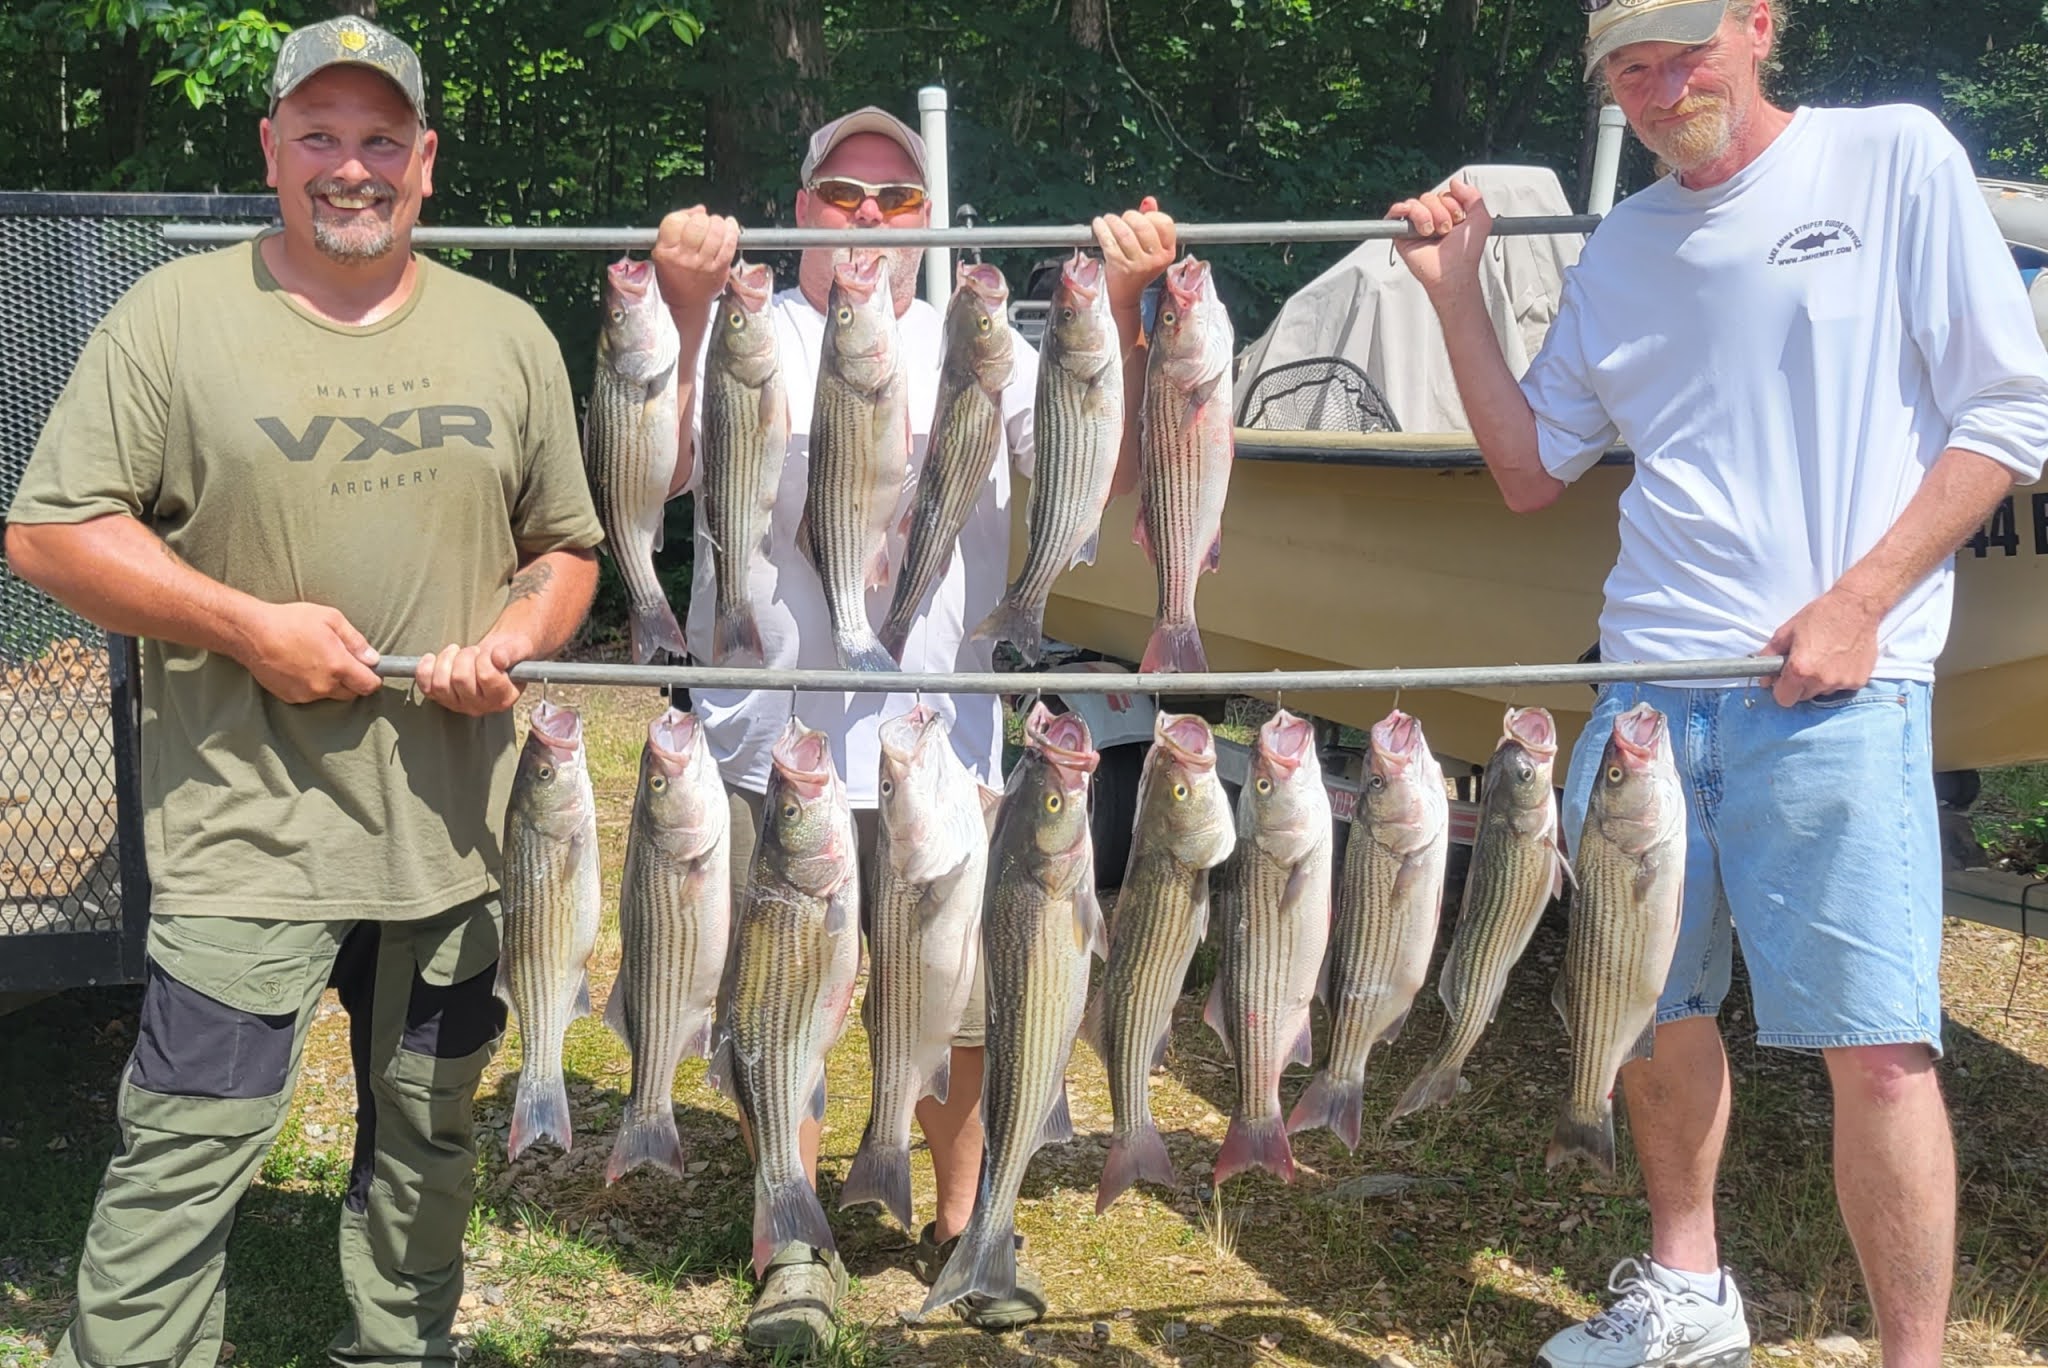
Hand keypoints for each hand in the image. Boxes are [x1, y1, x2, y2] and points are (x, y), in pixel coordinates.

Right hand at [240, 602, 381, 703]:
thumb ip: (356, 641)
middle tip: (341, 659)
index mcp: (338, 665)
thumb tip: (373, 659)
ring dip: (331, 682)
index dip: (373, 678)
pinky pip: (311, 695)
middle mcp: (324, 685)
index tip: (370, 669)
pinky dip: (311, 685)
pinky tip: (300, 666)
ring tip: (315, 659)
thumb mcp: (331, 619)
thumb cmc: (291, 621)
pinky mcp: (291, 697)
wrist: (252, 633)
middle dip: (352, 680)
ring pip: (330, 694)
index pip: (368, 685)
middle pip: (351, 693)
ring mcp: (306, 694)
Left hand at [414, 633, 531, 715]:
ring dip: (446, 660)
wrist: (495, 657)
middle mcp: (481, 707)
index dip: (484, 658)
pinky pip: (426, 687)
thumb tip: (499, 658)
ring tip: (457, 652)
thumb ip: (513, 652)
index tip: (490, 653)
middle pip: (460, 679)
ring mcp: (459, 705)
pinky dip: (425, 670)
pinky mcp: (442, 699)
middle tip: (474, 651)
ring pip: (441, 684)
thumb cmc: (508, 653)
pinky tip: (432, 658)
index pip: (487, 677)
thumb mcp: (520, 648)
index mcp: (503, 697)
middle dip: (465, 656)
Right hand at [652, 205, 740, 314]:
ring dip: (719, 222)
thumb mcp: (665, 250)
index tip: (690, 219)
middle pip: (697, 225)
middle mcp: (683, 258)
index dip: (685, 216)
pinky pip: (729, 245)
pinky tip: (730, 226)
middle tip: (706, 221)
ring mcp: (702, 264)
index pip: (675, 221)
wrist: (686, 302)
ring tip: (718, 223)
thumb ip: (678, 226)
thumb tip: (700, 209)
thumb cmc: (675, 273)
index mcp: (665, 251)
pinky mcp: (719, 269)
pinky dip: (732, 232)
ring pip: (715, 233)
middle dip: (704, 218)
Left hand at [1093, 196, 1176, 313]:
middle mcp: (1156, 260)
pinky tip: (1098, 224)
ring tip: (1107, 220)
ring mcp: (1139, 265)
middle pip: (1143, 226)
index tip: (1139, 217)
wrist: (1126, 296)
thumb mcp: (1149, 249)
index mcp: (1167, 253)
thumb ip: (1151, 223)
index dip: (1151, 215)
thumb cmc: (1137, 268)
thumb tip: (1149, 200)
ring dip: (1113, 221)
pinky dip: (1102, 230)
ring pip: (1125, 233)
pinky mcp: (1121, 268)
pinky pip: (1110, 243)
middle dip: (1129, 216)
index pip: (1165, 223)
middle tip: (1119, 218)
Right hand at [1388, 179, 1492, 299]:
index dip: (1452, 204)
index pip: (1444, 194)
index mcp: (1447, 214)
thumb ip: (1473, 196)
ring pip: (1415, 202)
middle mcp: (1431, 219)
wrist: (1453, 273)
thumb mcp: (1480, 219)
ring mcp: (1415, 226)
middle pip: (1429, 196)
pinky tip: (1417, 225)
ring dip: (1426, 216)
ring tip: (1432, 233)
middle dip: (1441, 211)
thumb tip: (1455, 182)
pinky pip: (1396, 211)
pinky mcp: (1401, 234)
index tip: (1459, 221)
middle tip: (1446, 230)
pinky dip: (1404, 211)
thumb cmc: (1465, 253)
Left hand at [1761, 588, 1882, 705]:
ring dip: (1820, 681)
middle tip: (1805, 663)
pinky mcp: (1859, 680)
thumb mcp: (1786, 632)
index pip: (1784, 699)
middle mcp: (1822, 680)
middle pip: (1803, 696)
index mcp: (1800, 669)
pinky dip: (1838, 677)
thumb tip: (1763, 678)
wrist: (1856, 606)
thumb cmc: (1820, 615)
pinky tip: (1840, 659)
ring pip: (1823, 692)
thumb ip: (1769, 657)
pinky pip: (1842, 687)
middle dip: (1800, 684)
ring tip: (1825, 657)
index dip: (1781, 689)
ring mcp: (1842, 682)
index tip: (1783, 680)